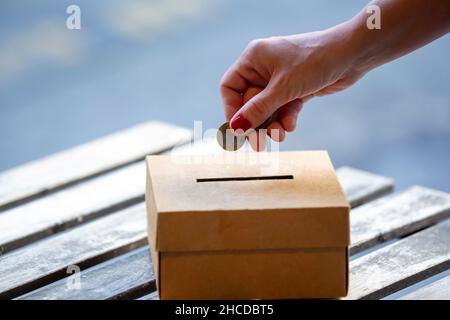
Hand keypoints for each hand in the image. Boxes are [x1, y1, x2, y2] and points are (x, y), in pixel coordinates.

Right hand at [220, 29, 366, 144]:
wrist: (353, 54)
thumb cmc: (315, 60)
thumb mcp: (283, 88)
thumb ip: (258, 110)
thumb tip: (235, 129)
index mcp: (254, 59)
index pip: (230, 87)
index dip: (232, 109)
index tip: (238, 129)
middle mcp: (264, 68)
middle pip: (249, 102)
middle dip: (256, 122)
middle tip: (259, 142)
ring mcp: (280, 79)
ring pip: (267, 108)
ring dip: (272, 123)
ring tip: (280, 135)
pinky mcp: (295, 88)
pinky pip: (283, 108)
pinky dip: (286, 118)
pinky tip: (290, 125)